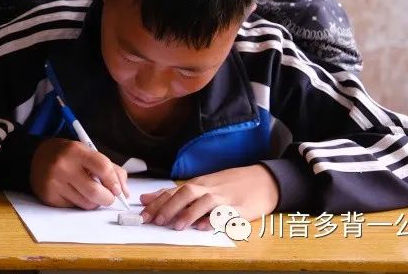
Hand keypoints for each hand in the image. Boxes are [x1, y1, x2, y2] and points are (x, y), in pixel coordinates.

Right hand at [30, 138, 128, 209]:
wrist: (36, 156)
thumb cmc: (68, 155)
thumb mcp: (88, 153)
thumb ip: (110, 169)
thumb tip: (125, 192)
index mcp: (76, 151)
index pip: (103, 168)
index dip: (114, 182)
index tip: (118, 190)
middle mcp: (63, 166)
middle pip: (95, 192)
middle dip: (108, 198)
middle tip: (109, 197)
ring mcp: (55, 183)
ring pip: (86, 203)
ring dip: (94, 202)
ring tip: (88, 192)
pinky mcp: (49, 197)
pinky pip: (74, 207)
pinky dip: (79, 203)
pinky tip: (73, 193)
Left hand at [139, 164, 277, 229]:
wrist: (265, 180)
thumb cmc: (231, 185)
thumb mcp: (203, 186)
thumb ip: (176, 193)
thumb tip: (146, 199)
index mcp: (199, 184)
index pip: (174, 191)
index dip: (157, 202)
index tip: (143, 214)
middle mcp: (209, 188)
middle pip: (186, 193)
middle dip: (168, 207)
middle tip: (155, 220)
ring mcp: (225, 198)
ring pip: (204, 202)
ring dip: (188, 213)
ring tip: (176, 226)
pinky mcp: (240, 208)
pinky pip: (225, 214)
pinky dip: (214, 220)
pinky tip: (204, 226)